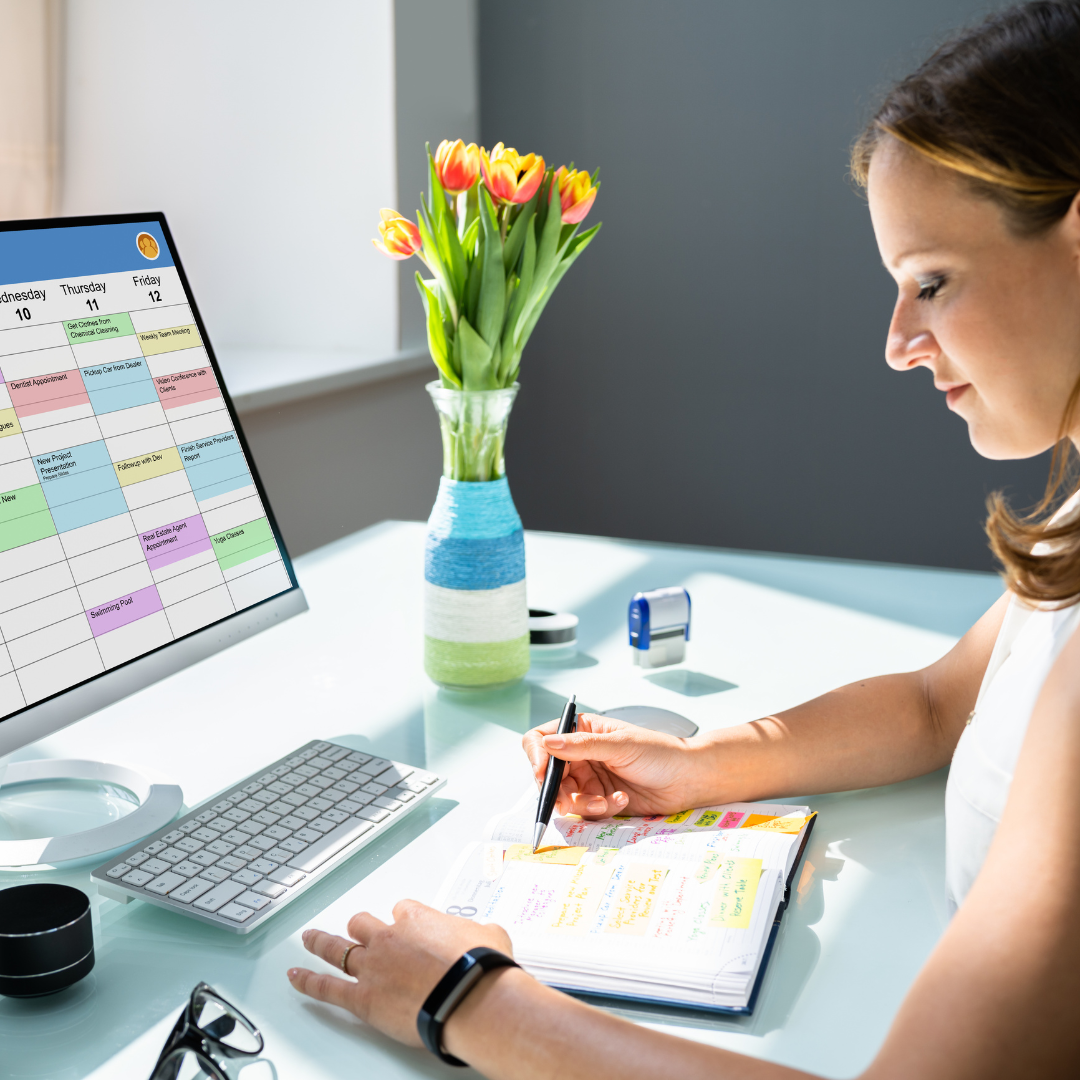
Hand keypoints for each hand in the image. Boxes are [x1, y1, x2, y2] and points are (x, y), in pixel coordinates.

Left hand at [287, 900, 513, 1045]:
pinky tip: (295, 977)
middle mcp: (389, 938)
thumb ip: (479, 933)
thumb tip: (487, 936)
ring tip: (309, 938)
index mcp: (418, 918)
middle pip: (363, 924)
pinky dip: (308, 982)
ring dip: (321, 943)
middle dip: (360, 927)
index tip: (407, 927)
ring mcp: (372, 967)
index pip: (402, 910)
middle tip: (357, 929)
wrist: (469, 997)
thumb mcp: (490, 936)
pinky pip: (327, 988)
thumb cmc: (480, 967)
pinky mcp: (362, 998)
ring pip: (338, 949)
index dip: (403, 919)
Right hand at [522, 712, 714, 817]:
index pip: (542, 740)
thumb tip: (548, 743)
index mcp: (582, 730)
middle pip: (547, 775)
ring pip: (564, 797)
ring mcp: (588, 778)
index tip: (543, 773)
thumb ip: (582, 745)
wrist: (687, 780)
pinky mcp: (598, 800)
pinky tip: (621, 801)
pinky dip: (599, 809)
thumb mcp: (620, 745)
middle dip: (559, 790)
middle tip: (574, 799)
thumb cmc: (659, 752)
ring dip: (582, 803)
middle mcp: (580, 754)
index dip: (537, 756)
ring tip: (606, 802)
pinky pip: (584, 811)